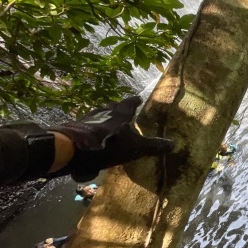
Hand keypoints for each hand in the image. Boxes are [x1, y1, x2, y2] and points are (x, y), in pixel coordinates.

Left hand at [48, 96, 174, 181]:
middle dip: (118, 109)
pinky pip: (87, 125)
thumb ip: (153, 146)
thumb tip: (174, 145)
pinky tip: (92, 136)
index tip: (138, 99)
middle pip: (112, 107)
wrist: (73, 149)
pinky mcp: (75, 127)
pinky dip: (92, 128)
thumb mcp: (135, 148)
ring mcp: (87, 118)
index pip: (129, 103)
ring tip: (107, 123)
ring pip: (98, 114)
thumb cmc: (108, 145)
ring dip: (104, 117)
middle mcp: (104, 111)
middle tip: (122, 111)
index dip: (134, 101)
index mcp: (120, 113)